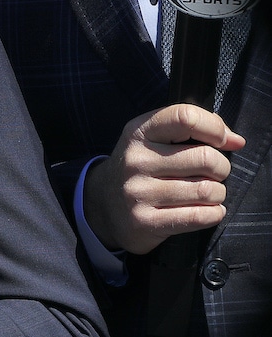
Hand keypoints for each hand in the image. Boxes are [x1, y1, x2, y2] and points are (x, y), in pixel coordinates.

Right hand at [84, 104, 245, 253]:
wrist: (103, 203)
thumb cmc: (142, 167)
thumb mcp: (153, 138)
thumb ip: (191, 131)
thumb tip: (236, 140)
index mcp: (139, 132)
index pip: (185, 117)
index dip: (215, 129)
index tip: (226, 141)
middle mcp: (136, 160)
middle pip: (205, 157)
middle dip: (221, 167)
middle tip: (214, 173)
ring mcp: (138, 191)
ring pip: (207, 190)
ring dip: (217, 194)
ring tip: (205, 193)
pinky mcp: (145, 221)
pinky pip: (199, 217)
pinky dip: (213, 214)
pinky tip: (205, 210)